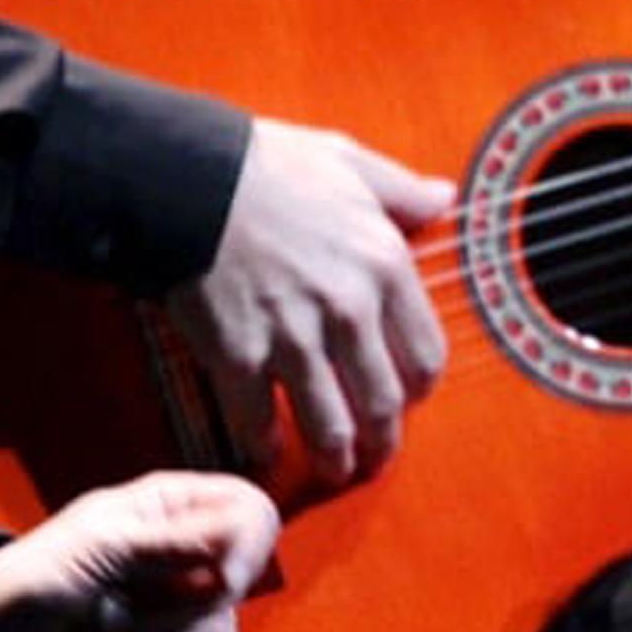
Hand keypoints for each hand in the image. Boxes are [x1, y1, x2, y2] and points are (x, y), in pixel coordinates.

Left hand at [0, 471, 280, 631]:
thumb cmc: (27, 583)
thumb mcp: (92, 546)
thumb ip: (170, 539)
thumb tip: (244, 527)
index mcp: (173, 513)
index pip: (252, 513)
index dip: (249, 545)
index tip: (221, 576)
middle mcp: (189, 567)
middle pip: (236, 591)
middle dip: (165, 610)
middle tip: (104, 607)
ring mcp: (186, 627)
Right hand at [165, 117, 451, 482]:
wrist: (186, 177)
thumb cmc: (265, 164)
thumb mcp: (348, 161)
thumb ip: (401, 190)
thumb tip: (446, 196)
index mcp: (383, 264)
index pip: (425, 354)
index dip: (418, 387)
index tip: (407, 397)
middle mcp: (347, 310)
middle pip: (382, 403)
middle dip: (383, 441)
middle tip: (376, 457)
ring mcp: (292, 337)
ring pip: (329, 425)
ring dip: (335, 459)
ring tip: (334, 471)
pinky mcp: (238, 355)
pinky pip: (258, 421)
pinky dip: (264, 447)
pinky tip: (266, 454)